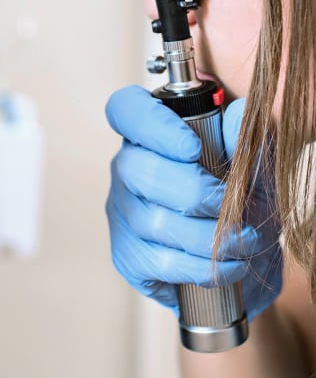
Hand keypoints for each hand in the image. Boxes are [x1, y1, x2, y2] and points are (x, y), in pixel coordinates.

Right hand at [105, 85, 282, 318]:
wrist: (248, 261)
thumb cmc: (245, 204)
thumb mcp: (256, 170)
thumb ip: (247, 143)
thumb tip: (240, 112)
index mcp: (152, 135)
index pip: (126, 110)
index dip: (152, 125)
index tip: (191, 148)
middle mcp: (127, 170)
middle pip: (136, 170)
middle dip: (192, 192)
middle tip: (229, 205)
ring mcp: (122, 214)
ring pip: (151, 221)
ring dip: (208, 236)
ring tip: (243, 241)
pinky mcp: (127, 255)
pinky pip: (158, 262)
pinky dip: (201, 267)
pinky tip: (226, 265)